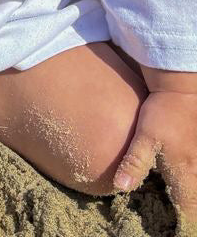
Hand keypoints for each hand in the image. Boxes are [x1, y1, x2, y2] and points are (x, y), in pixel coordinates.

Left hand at [113, 90, 196, 226]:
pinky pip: (195, 175)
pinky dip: (190, 184)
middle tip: (172, 220)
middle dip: (186, 214)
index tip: (172, 232)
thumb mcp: (146, 136)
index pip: (189, 212)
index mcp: (185, 173)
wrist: (181, 87)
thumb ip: (134, 162)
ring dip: (189, 198)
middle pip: (196, 203)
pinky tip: (180, 181)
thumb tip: (120, 187)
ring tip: (174, 204)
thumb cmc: (163, 112)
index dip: (183, 226)